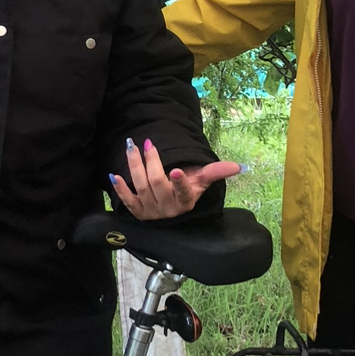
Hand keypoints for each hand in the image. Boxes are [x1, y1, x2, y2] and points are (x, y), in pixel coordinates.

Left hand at [109, 137, 240, 219]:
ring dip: (135, 166)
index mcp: (185, 201)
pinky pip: (127, 201)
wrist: (170, 210)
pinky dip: (121, 189)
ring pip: (141, 187)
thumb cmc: (187, 191)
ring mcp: (151, 210)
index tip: (176, 171)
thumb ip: (216, 172)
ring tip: (131, 147)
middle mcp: (168, 208)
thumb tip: (239, 167)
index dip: (180, 183)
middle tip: (149, 144)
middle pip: (158, 184)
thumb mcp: (201, 182)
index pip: (184, 193)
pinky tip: (115, 174)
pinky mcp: (137, 211)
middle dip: (152, 163)